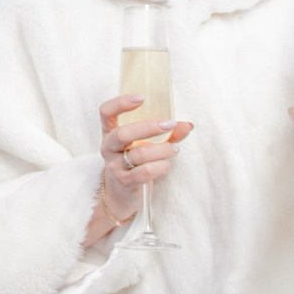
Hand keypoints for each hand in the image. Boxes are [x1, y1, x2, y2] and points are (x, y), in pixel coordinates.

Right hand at [90, 93, 192, 246]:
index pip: (106, 112)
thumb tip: (187, 125)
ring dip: (162, 149)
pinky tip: (166, 165)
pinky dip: (161, 166)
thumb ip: (166, 134)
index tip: (141, 98)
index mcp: (110, 132)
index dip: (121, 103)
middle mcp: (108, 148)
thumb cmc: (135, 163)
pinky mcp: (125, 182)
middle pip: (123, 133)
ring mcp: (114, 166)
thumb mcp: (145, 144)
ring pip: (139, 154)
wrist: (122, 194)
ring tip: (174, 149)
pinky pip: (145, 172)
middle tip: (169, 125)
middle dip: (149, 127)